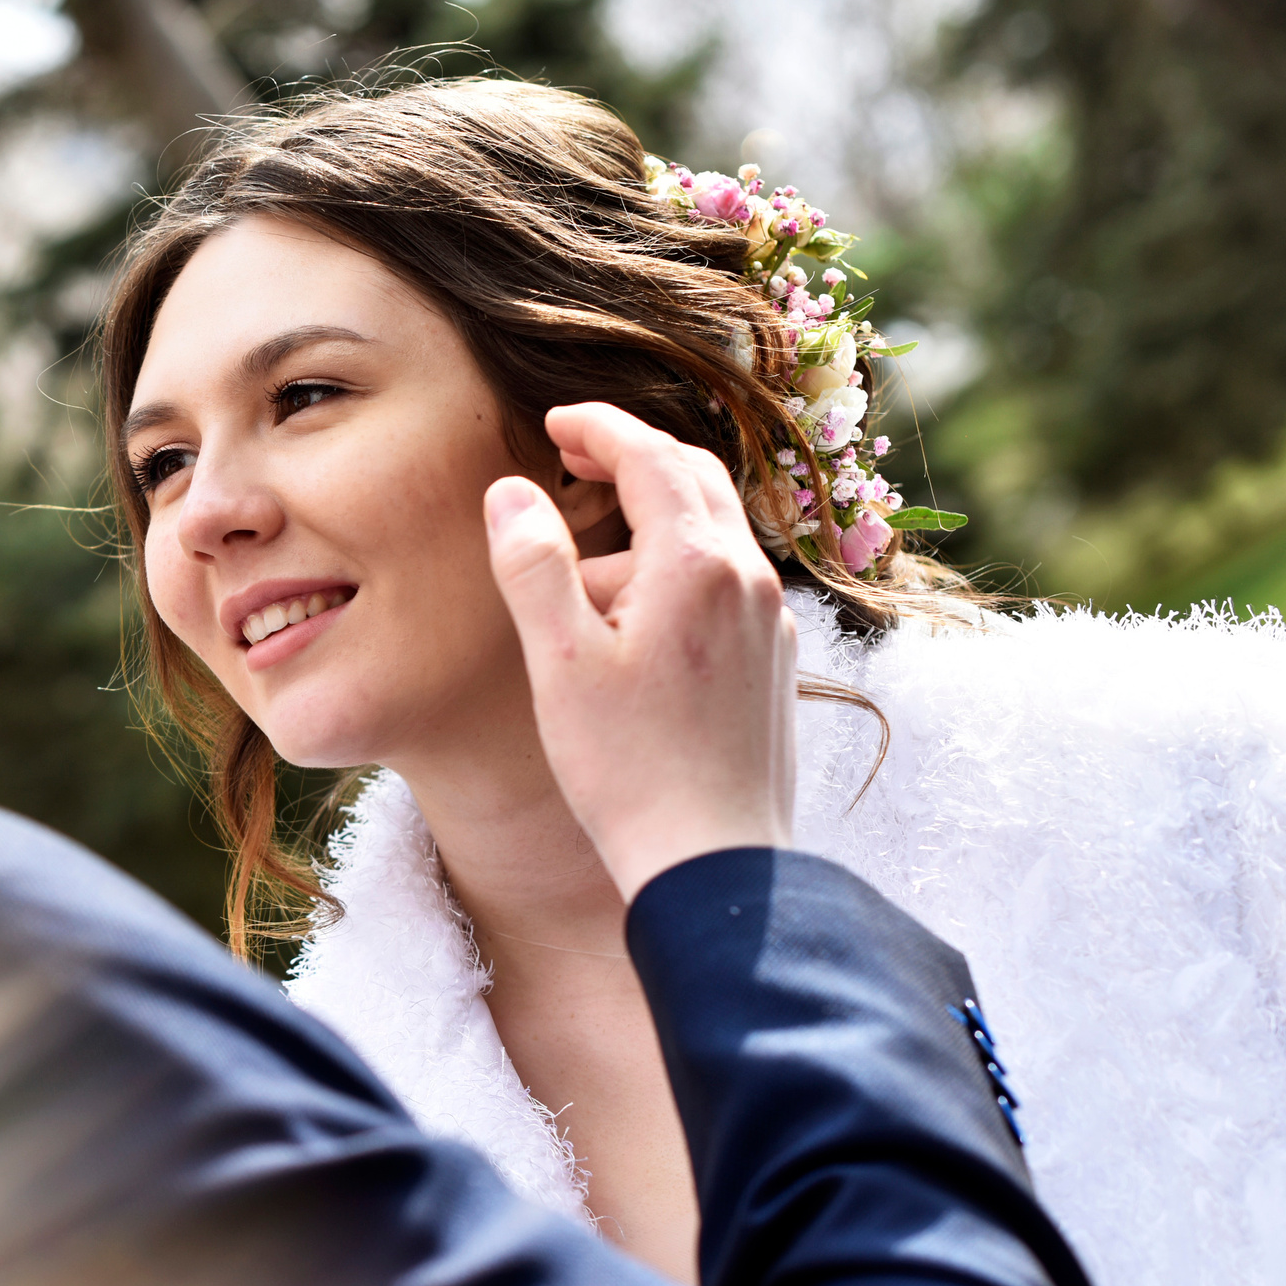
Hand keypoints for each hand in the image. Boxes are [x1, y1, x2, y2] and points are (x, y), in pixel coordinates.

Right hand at [484, 403, 796, 901]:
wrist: (716, 863)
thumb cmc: (628, 768)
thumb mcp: (559, 662)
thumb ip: (534, 565)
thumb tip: (511, 491)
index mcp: (696, 564)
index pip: (649, 457)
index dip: (598, 428)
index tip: (554, 422)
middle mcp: (747, 579)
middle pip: (694, 479)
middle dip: (632, 457)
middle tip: (572, 456)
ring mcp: (769, 622)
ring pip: (712, 534)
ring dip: (651, 520)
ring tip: (585, 563)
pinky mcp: (774, 663)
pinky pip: (725, 584)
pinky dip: (677, 569)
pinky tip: (635, 620)